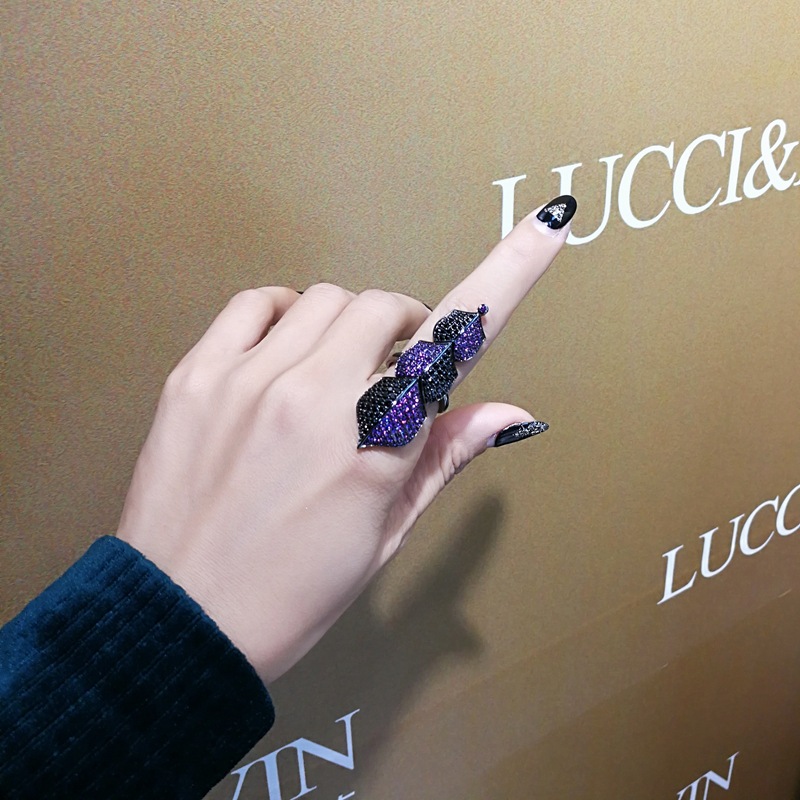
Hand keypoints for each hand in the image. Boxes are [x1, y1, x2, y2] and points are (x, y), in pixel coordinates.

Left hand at [116, 198, 574, 682]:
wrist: (179, 623)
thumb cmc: (293, 593)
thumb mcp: (383, 536)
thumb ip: (444, 460)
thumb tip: (508, 412)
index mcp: (375, 449)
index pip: (453, 345)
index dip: (507, 276)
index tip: (546, 226)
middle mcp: (313, 400)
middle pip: (383, 308)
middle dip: (399, 332)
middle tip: (387, 376)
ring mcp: (248, 381)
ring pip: (323, 300)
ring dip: (344, 327)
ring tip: (331, 376)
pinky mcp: (195, 377)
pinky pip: (255, 303)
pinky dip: (283, 315)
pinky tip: (284, 353)